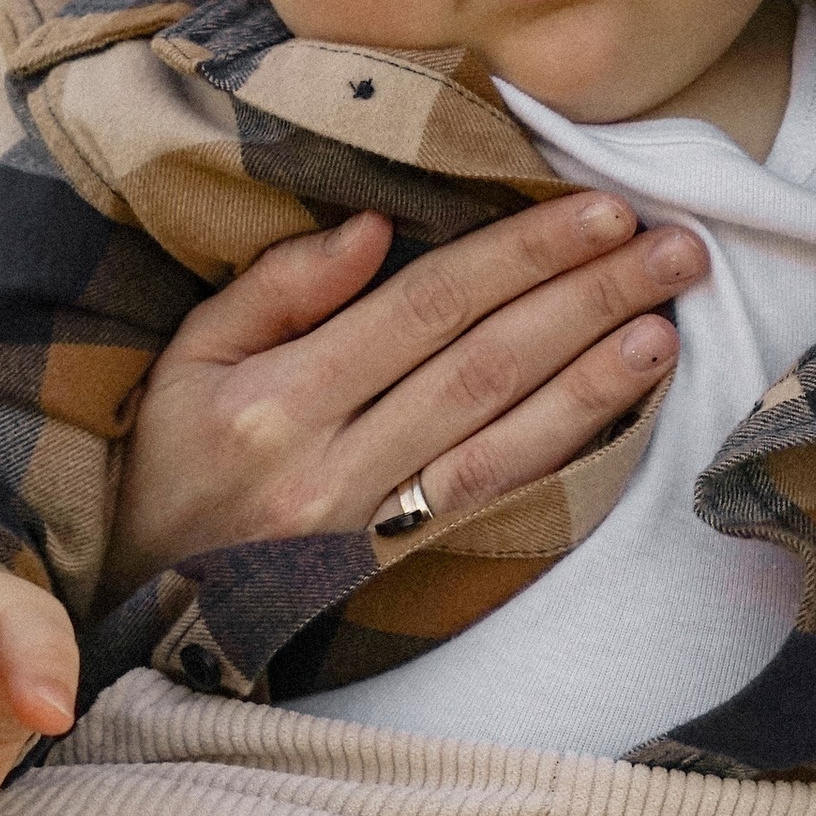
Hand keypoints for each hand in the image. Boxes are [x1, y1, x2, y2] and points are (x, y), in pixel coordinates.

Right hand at [104, 198, 815, 677]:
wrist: (142, 605)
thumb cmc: (168, 461)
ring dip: (599, 377)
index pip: (422, 310)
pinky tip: (626, 402)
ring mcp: (372, 525)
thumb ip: (276, 291)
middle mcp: (333, 466)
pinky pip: (499, 498)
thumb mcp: (186, 362)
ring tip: (671, 319)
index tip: (598, 210)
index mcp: (277, 403)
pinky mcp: (399, 565)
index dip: (517, 257)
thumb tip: (377, 231)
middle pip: (483, 366)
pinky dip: (569, 447)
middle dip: (586, 299)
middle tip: (674, 249)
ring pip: (506, 438)